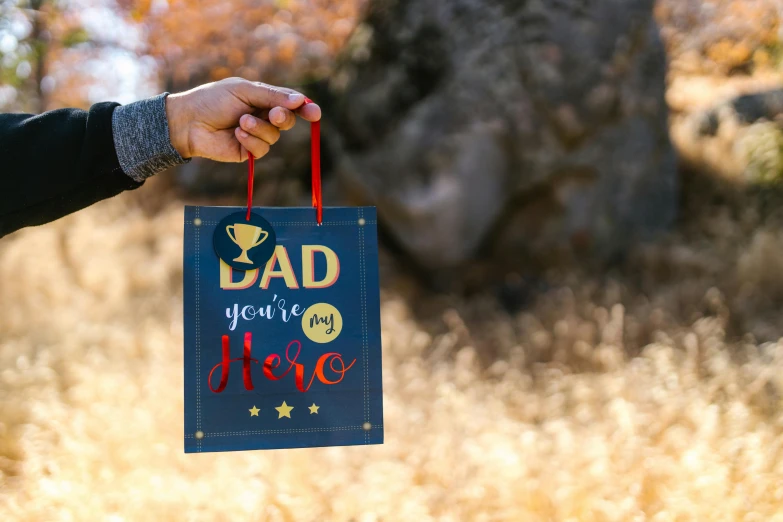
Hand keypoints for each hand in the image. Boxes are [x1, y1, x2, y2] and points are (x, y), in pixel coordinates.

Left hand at [165, 77, 321, 161]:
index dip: (305, 109)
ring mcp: (256, 136)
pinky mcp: (248, 152)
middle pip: (288, 121)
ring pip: (275, 137)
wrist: (189, 121)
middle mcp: (262, 117)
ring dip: (260, 128)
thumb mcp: (244, 91)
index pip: (290, 104)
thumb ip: (272, 96)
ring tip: (240, 122)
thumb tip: (300, 100)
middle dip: (284, 118)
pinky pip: (262, 149)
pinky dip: (251, 141)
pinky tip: (236, 134)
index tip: (316, 113)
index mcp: (263, 99)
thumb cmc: (212, 100)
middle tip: (275, 115)